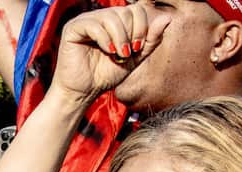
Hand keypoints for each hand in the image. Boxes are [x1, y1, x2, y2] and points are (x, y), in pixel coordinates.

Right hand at [51, 5, 168, 104]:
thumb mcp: (135, 58)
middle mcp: (100, 17)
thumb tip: (168, 17)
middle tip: (128, 53)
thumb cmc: (106, 75)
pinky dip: (105, 39)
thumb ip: (151, 39)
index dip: (142, 27)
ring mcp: (86, 21)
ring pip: (112, 17)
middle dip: (132, 34)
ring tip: (119, 55)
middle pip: (126, 12)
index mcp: (115, 20)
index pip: (136, 10)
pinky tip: (108, 51)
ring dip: (120, 38)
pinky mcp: (73, 29)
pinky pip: (94, 25)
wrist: (84, 92)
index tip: (138, 48)